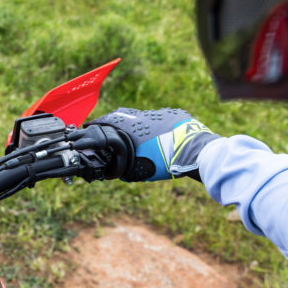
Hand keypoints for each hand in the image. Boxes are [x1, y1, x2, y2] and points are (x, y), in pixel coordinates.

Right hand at [85, 107, 218, 181]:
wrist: (197, 152)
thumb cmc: (167, 161)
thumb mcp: (141, 170)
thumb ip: (126, 170)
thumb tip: (116, 174)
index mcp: (133, 127)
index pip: (110, 119)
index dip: (98, 122)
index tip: (90, 124)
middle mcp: (146, 116)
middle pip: (124, 114)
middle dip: (116, 120)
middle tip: (110, 128)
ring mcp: (162, 114)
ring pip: (144, 117)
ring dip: (139, 125)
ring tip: (140, 137)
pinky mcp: (176, 115)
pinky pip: (161, 119)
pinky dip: (156, 127)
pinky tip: (159, 136)